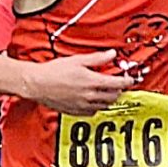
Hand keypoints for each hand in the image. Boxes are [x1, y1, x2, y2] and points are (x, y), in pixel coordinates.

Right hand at [18, 48, 139, 113]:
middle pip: (113, 96)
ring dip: (109, 99)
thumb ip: (98, 58)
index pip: (117, 84)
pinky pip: (93, 112)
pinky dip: (97, 106)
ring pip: (104, 105)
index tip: (130, 80)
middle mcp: (90, 96)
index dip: (127, 81)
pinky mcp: (76, 112)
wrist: (37, 84)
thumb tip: (112, 54)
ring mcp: (83, 106)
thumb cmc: (54, 71)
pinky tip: (93, 100)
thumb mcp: (78, 60)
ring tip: (107, 92)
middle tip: (118, 84)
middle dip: (118, 90)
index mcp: (92, 82)